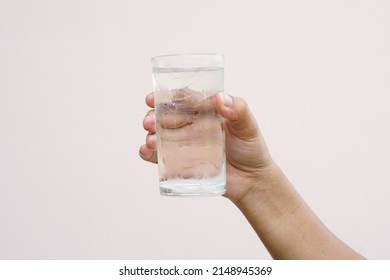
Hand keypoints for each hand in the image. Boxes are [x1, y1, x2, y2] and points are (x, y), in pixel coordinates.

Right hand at [139, 92, 273, 202]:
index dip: (165, 97)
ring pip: (160, 136)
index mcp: (205, 112)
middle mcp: (191, 126)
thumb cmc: (251, 149)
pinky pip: (160, 158)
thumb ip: (238, 111)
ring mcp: (185, 145)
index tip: (152, 98)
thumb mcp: (248, 127)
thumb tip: (221, 98)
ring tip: (151, 140)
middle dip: (153, 117)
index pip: (182, 100)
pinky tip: (146, 151)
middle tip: (149, 121)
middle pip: (166, 117)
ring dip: (150, 135)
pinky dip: (149, 154)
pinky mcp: (181, 164)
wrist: (252, 181)